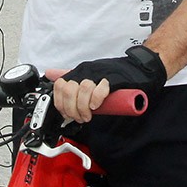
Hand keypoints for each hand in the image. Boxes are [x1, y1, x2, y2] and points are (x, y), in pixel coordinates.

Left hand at [49, 46, 166, 122]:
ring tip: (89, 114)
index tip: (66, 113)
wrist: (136, 69)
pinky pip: (100, 89)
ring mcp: (99, 74)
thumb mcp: (87, 75)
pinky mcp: (113, 79)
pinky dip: (96, 99)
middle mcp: (87, 71)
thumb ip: (69, 75)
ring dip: (84, 107)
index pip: (59, 85)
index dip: (60, 103)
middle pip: (69, 90)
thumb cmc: (112, 74)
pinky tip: (97, 105)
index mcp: (79, 72)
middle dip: (72, 109)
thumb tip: (50, 74)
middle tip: (80, 117)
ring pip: (83, 89)